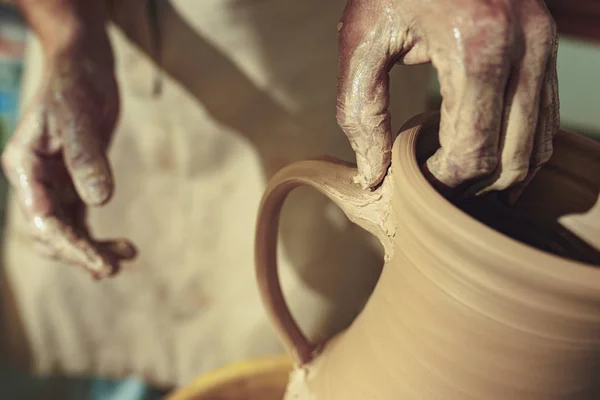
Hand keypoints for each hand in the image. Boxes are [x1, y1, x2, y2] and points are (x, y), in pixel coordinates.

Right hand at [1, 40, 134, 278]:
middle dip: (79, 253)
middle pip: (51, 232)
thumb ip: (87, 157)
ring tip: (125, 257)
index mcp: (25, 166)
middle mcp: (35, 180)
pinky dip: (97, 237)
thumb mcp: (79, 116)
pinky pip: (81, 220)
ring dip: (91, 249)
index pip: (42, 219)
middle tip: (113, 267)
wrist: (83, 66)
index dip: (70, 246)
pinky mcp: (75, 182)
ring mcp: (54, 183)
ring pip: (66, 230)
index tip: (100, 264)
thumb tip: (100, 201)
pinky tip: (123, 249)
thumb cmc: (75, 84)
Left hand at [337, 0, 558, 192]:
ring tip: (458, 181)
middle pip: (511, 159)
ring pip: (538, 146)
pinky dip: (520, 149)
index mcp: (476, 47)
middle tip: (434, 189)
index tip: (413, 183)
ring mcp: (545, 46)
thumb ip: (360, 111)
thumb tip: (373, 175)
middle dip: (472, 186)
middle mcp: (524, 48)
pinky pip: (547, 119)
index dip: (443, 183)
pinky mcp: (548, 46)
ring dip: (500, 176)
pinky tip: (487, 157)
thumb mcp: (362, 39)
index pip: (472, 152)